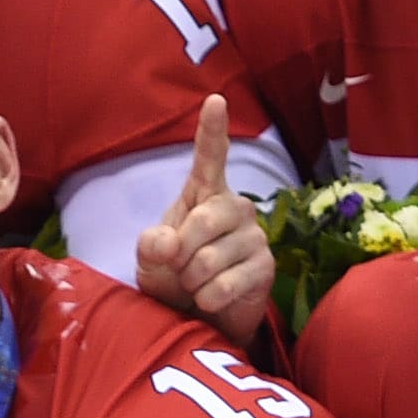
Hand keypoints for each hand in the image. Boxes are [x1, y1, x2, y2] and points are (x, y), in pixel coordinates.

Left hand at [131, 96, 270, 342]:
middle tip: (180, 269)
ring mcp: (255, 236)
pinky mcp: (266, 267)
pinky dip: (207, 298)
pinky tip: (212, 299)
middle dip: (181, 254)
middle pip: (202, 221)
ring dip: (192, 281)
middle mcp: (236, 207)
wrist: (198, 317)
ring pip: (209, 259)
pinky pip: (225, 284)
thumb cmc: (174, 277)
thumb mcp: (150, 259)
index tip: (214, 100)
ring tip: (197, 285)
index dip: (212, 130)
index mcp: (205, 194)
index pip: (210, 157)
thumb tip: (172, 244)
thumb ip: (151, 244)